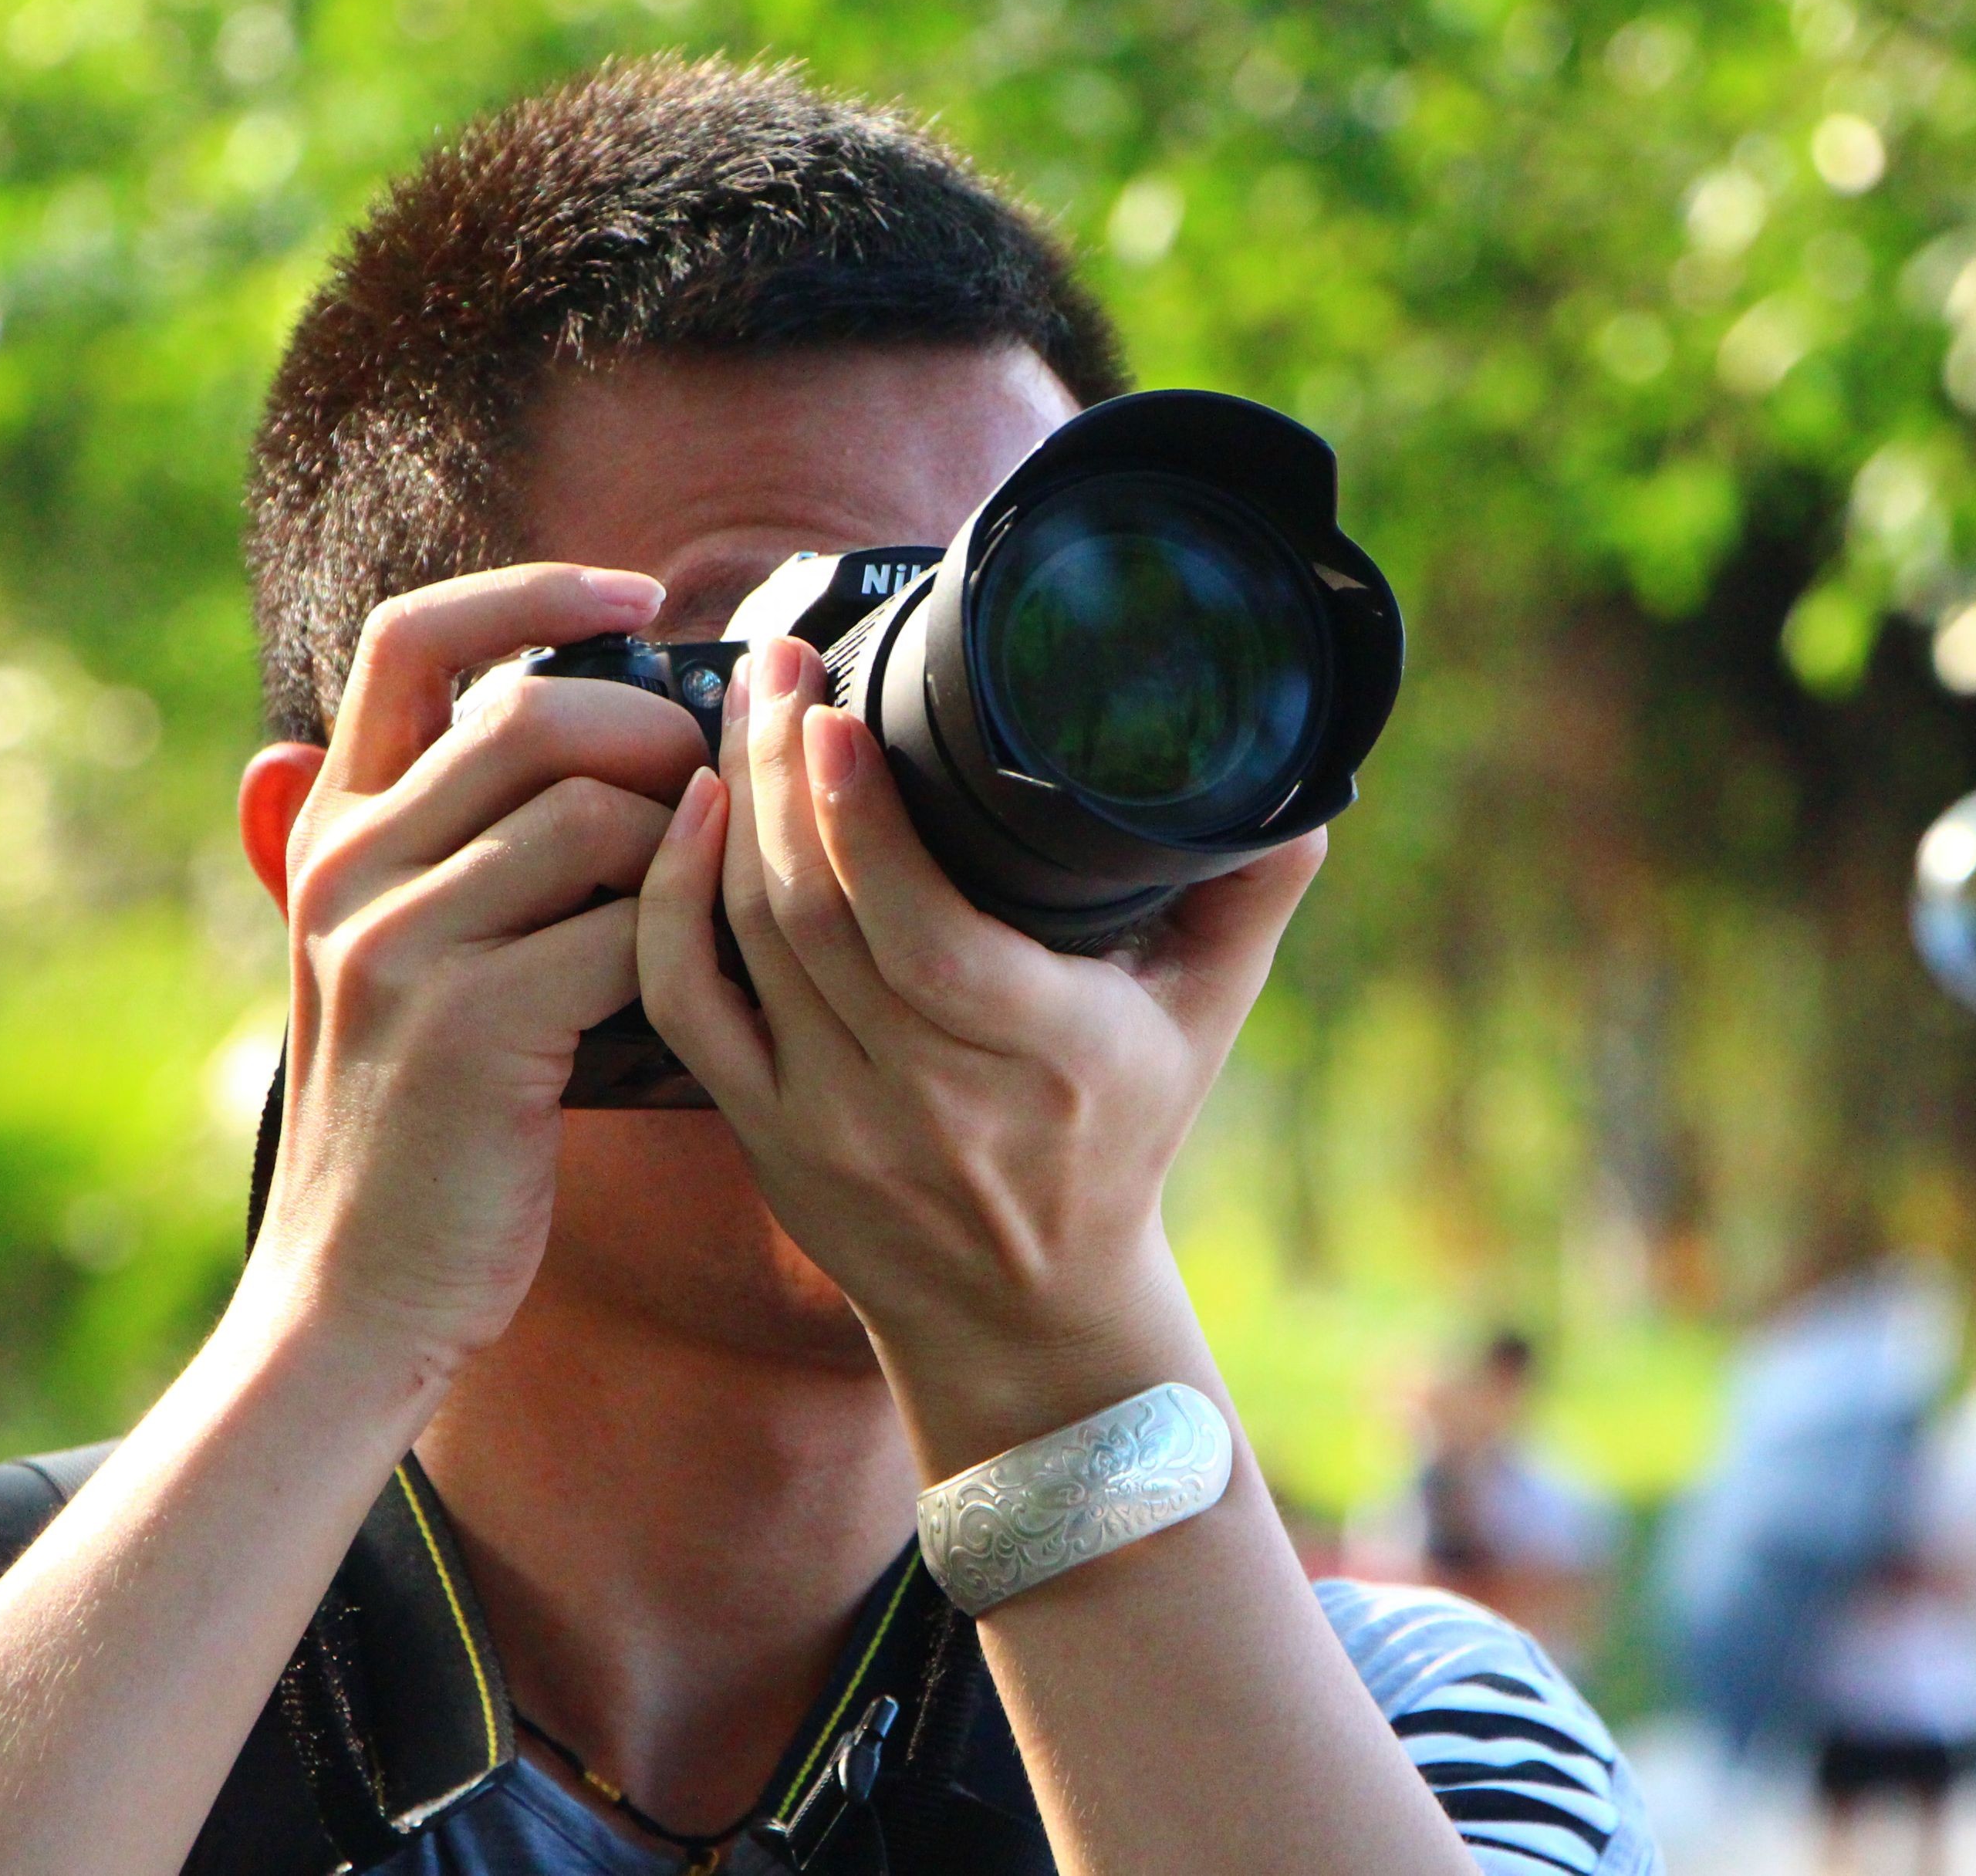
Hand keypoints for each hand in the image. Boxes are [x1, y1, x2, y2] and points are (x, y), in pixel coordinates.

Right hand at [245, 564, 706, 1377]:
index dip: (532, 589)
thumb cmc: (433, 1120)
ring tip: (703, 902)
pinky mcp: (465, 1025)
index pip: (414, 639)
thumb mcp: (416, 957)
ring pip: (590, 809)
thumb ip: (471, 846)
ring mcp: (397, 942)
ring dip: (683, 845)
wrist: (360, 1289)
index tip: (639, 590)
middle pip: (534, 709)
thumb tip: (615, 733)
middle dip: (656, 734)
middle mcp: (348, 866)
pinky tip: (701, 976)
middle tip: (711, 799)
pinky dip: (686, 936)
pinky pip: (621, 925)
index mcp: (335, 829)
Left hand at [634, 636, 1323, 1471]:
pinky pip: (685, 1006)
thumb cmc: (1119, 1138)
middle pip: (816, 914)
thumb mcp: (1206, 1019)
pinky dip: (673, 906)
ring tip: (747, 706)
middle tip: (779, 663)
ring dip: (732, 812)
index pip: (926, 936)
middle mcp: (927, 1096)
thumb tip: (1302, 780)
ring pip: (746, 942)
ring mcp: (829, 1120)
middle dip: (781, 771)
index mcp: (1043, 1054)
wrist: (1025, 1312)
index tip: (837, 713)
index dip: (865, 824)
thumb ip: (1249, 890)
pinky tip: (690, 818)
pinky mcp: (763, 1132)